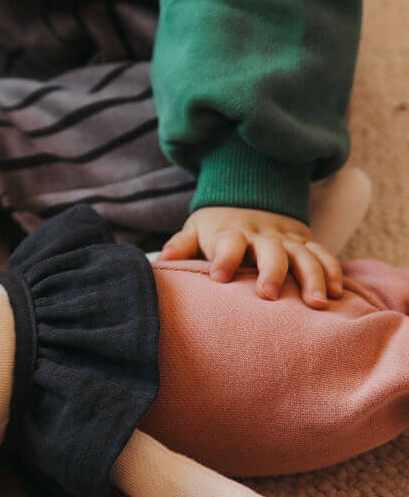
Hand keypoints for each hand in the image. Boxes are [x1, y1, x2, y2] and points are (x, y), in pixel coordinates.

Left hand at [159, 206, 342, 308]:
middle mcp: (261, 234)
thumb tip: (158, 261)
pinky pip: (323, 254)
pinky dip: (333, 270)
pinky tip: (339, 293)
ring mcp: (286, 237)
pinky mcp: (305, 241)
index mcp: (230, 232)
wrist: (247, 193)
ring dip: (312, 277)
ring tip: (317, 304)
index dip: (223, 257)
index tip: (217, 277)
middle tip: (268, 295)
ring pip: (303, 254)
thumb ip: (181, 245)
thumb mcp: (196, 229)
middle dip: (271, 270)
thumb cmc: (217, 225)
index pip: (227, 242)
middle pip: (269, 250)